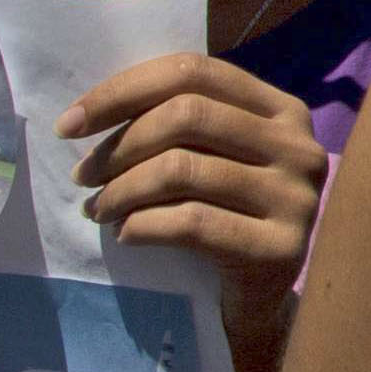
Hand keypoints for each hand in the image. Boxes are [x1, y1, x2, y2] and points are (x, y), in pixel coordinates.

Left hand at [62, 53, 328, 315]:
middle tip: (82, 176)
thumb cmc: (223, 215)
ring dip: (121, 190)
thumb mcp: (212, 158)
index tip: (70, 125)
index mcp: (282, 109)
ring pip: (184, 170)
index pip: (193, 72)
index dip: (123, 90)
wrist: (260, 300)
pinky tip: (126, 234)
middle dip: (119, 145)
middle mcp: (300, 145)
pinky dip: (144, 226)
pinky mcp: (281, 249)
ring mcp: (297, 198)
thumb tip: (90, 112)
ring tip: (98, 209)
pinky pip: (192, 223)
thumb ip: (180, 124)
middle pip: (187, 116)